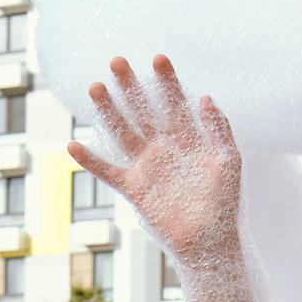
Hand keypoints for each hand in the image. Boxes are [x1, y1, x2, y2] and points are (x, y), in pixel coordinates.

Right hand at [68, 56, 241, 270]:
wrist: (211, 243)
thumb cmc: (226, 204)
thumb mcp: (229, 161)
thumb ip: (219, 129)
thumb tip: (205, 97)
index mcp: (188, 139)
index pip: (175, 103)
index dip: (168, 81)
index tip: (158, 57)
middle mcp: (165, 149)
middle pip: (143, 111)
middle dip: (131, 87)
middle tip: (117, 61)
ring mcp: (148, 167)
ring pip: (123, 133)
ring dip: (108, 111)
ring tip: (95, 87)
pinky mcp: (135, 189)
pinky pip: (109, 172)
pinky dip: (91, 161)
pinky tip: (72, 145)